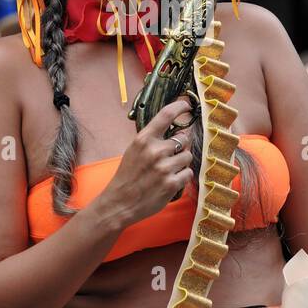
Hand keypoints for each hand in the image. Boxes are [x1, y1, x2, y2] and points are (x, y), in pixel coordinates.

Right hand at [94, 100, 195, 227]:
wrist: (119, 203)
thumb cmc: (127, 176)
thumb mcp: (134, 151)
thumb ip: (152, 140)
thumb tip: (178, 131)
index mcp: (143, 140)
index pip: (166, 115)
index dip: (179, 107)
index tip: (186, 105)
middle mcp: (155, 151)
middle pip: (184, 138)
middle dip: (181, 145)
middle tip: (172, 155)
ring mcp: (164, 168)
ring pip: (188, 156)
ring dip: (182, 162)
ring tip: (169, 170)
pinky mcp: (171, 184)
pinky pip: (188, 173)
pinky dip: (182, 176)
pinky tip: (170, 180)